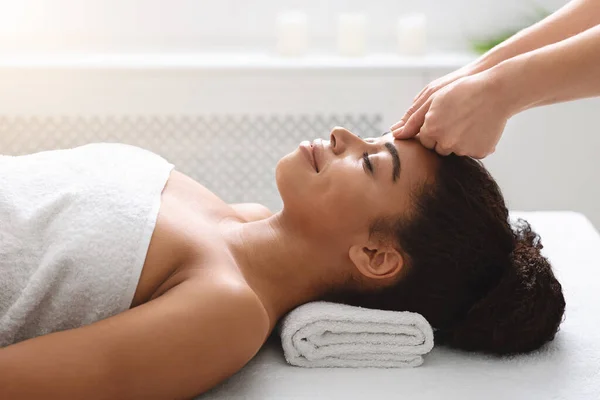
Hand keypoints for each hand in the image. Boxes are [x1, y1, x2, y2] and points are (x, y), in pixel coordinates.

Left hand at [391, 71, 510, 158]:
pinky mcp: (479, 153)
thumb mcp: (433, 99)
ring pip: (454, 151)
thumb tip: (395, 133)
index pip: (423, 140)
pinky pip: (471, 152)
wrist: (497, 91)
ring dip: (458, 141)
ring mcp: (463, 150)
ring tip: (468, 121)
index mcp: (431, 131)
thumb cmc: (462, 91)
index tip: (441, 117)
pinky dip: (474, 143)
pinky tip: (479, 127)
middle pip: (437, 148)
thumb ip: (412, 119)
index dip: (431, 129)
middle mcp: (445, 143)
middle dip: (443, 137)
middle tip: (456, 119)